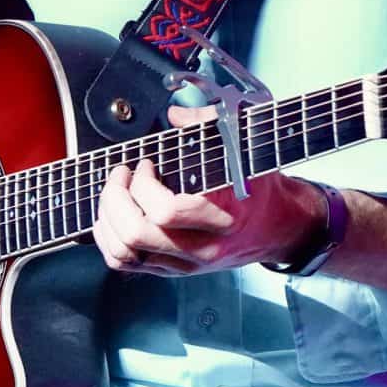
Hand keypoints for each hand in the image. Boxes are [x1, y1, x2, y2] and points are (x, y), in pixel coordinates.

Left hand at [92, 105, 324, 275]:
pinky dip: (108, 240)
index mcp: (224, 218)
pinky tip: (111, 218)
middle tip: (122, 175)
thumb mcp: (246, 148)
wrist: (279, 226)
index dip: (143, 185)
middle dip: (116, 198)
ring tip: (114, 194)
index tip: (146, 164)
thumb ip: (211, 125)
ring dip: (107, 219)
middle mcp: (203, 247)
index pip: (167, 212)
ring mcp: (186, 264)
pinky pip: (126, 264)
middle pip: (136, 234)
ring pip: (125, 252)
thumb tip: (175, 115)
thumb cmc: (261, 187)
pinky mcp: (174, 270)